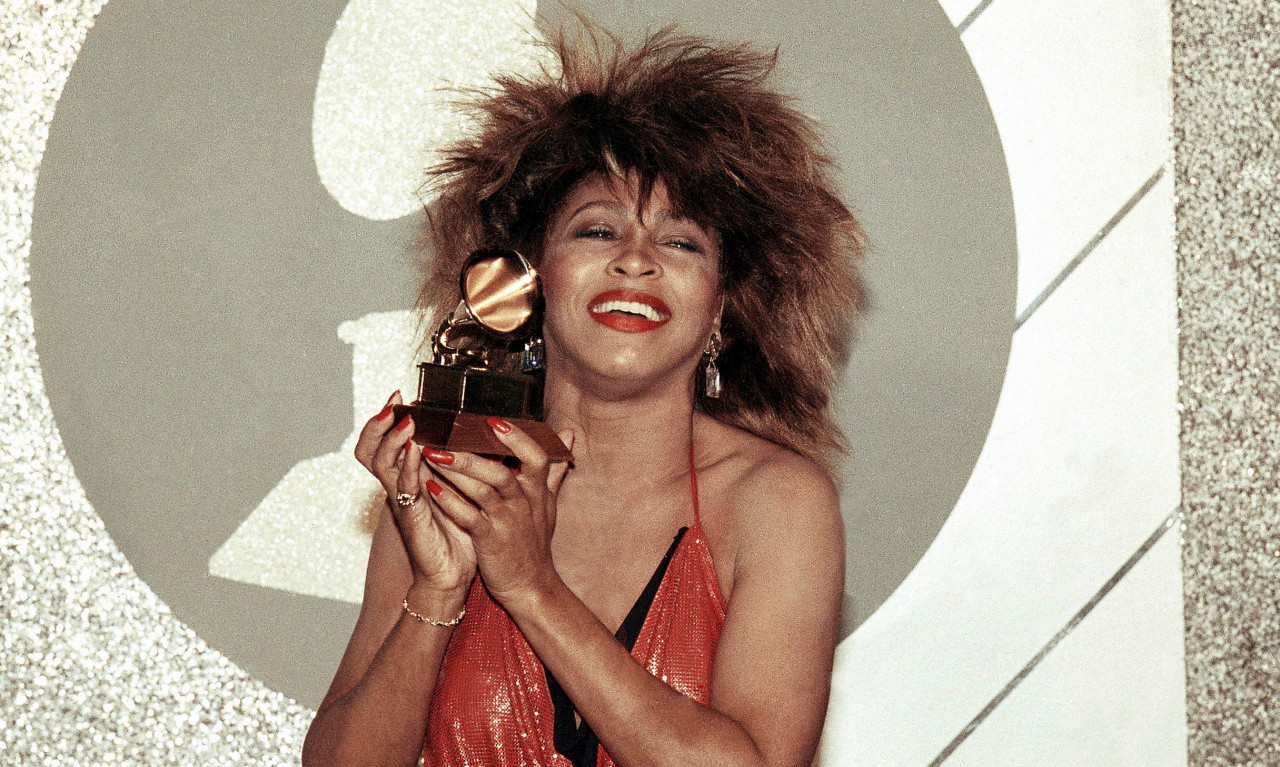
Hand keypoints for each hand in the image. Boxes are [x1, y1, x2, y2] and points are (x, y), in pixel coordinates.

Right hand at [354, 391, 475, 594]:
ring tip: (405, 421)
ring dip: (393, 439)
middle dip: (378, 422)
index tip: (399, 395)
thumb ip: (464, 464)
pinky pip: (404, 488)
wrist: (452, 575)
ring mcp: (402, 501)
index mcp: (410, 476)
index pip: (384, 441)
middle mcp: (399, 485)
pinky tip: (417, 451)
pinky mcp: (411, 518)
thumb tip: (485, 433)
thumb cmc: (458, 532)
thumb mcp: (460, 490)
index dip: (386, 419)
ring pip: (380, 463)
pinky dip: (408, 467)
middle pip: (370, 447)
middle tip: (393, 401)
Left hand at [422, 418, 573, 605]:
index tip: (494, 421)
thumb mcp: (549, 502)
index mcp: (537, 491)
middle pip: (501, 472)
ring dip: (455, 473)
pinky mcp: (490, 541)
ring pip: (482, 492)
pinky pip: (468, 517)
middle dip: (471, 453)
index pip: (535, 457)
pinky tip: (431, 488)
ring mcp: (507, 523)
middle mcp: (524, 504)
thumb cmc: (535, 541)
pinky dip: (449, 502)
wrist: (531, 586)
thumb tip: (568, 433)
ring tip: (431, 456)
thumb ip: (555, 467)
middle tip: (444, 436)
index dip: (517, 438)